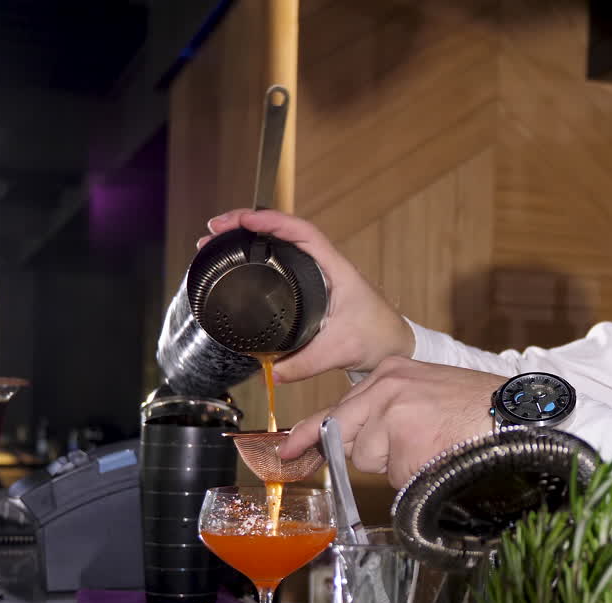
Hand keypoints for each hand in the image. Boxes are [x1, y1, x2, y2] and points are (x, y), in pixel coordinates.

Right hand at [199, 209, 412, 381]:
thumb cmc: (379, 338)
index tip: (242, 221)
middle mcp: (326, 266)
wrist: (395, 345)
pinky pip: (282, 262)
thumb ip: (306, 363)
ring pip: (281, 245)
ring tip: (217, 242)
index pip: (302, 232)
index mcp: (336, 269)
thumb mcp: (341, 350)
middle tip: (215, 230)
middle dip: (247, 225)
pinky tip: (238, 262)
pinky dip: (258, 257)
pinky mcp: (312, 288)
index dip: (271, 221)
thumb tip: (272, 371)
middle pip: (283, 231)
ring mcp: (318, 275)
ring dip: (249, 238)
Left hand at [279, 356, 505, 487]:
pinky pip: (396, 477)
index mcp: (392, 372)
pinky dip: (417, 476)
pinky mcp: (403, 441)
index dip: (310, 433)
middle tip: (400, 450)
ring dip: (400, 465)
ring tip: (439, 445)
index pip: (338, 407)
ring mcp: (391, 415)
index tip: (287, 450)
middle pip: (348, 437)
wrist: (517, 413)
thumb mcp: (430, 392)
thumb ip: (393, 409)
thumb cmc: (482, 406)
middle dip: (369, 451)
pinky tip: (443, 455)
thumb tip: (362, 441)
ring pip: (372, 460)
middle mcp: (385, 389)